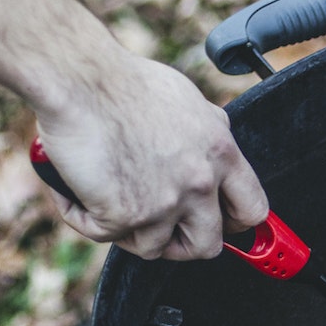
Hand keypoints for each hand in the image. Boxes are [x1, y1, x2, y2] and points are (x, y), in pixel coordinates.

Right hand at [35, 54, 268, 260]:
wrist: (78, 77)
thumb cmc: (123, 82)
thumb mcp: (189, 102)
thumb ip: (207, 136)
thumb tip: (212, 150)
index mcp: (220, 154)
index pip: (251, 210)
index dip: (234, 225)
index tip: (219, 225)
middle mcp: (199, 182)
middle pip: (208, 245)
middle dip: (182, 243)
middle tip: (159, 228)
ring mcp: (164, 203)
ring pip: (154, 248)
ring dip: (129, 232)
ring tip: (107, 202)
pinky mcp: (124, 214)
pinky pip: (104, 236)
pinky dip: (83, 217)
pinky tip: (74, 195)